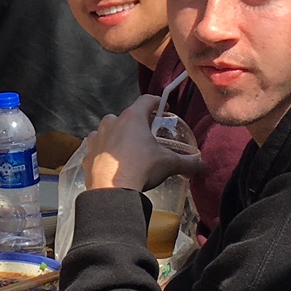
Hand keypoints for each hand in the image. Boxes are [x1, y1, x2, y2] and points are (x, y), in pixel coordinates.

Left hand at [82, 96, 199, 193]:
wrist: (112, 191)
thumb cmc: (142, 168)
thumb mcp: (169, 164)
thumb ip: (188, 163)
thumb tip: (203, 165)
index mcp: (132, 118)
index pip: (146, 100)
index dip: (157, 102)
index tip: (163, 108)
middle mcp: (112, 122)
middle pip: (126, 116)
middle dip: (136, 123)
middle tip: (146, 135)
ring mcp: (96, 137)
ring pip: (107, 130)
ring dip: (117, 136)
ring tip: (127, 150)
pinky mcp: (87, 154)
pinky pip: (96, 148)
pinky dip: (103, 152)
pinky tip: (111, 163)